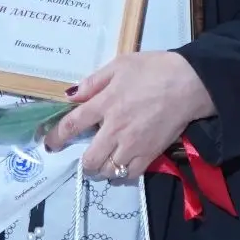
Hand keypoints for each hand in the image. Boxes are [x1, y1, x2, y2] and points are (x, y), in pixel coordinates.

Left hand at [45, 52, 216, 179]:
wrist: (190, 83)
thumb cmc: (154, 69)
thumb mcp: (119, 65)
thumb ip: (93, 82)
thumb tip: (71, 96)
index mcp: (105, 103)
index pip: (72, 125)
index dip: (56, 137)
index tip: (49, 144)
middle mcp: (115, 129)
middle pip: (89, 159)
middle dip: (82, 162)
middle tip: (85, 156)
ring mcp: (133, 145)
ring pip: (107, 171)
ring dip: (101, 169)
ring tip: (103, 162)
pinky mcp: (151, 154)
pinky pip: (129, 174)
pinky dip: (121, 174)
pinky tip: (121, 166)